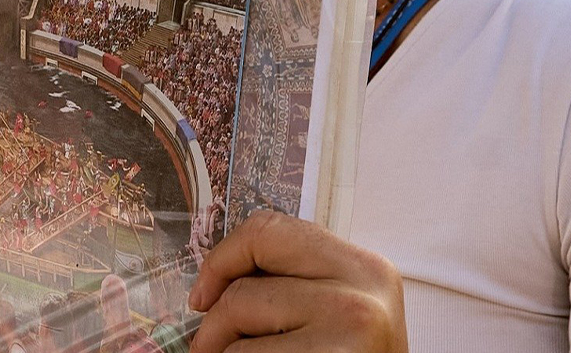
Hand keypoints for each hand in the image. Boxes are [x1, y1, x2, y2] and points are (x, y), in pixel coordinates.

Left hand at [189, 211, 405, 352]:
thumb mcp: (338, 315)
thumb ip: (295, 286)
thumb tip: (214, 285)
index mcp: (367, 269)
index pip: (269, 230)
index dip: (223, 259)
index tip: (203, 293)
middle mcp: (363, 294)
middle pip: (245, 283)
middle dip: (217, 320)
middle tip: (212, 347)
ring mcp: (350, 330)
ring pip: (237, 321)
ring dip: (224, 351)